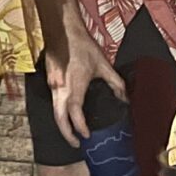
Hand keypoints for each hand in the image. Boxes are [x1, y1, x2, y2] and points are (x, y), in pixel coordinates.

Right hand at [48, 23, 124, 148]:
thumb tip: (124, 98)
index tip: (87, 136)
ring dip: (62, 125)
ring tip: (72, 135)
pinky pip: (53, 103)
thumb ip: (116, 83)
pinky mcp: (50, 82)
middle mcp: (61, 88)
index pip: (75, 113)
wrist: (63, 31)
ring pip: (54, 111)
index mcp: (75, 85)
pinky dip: (59, 114)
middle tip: (77, 144)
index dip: (79, 127)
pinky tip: (67, 118)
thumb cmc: (83, 47)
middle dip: (67, 134)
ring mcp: (53, 85)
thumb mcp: (103, 65)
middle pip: (59, 118)